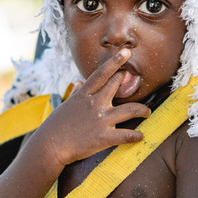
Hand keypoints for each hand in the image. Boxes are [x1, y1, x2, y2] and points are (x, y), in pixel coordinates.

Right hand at [36, 48, 150, 167]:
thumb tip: (79, 83)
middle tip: (136, 80)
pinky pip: (126, 135)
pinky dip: (136, 136)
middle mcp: (95, 104)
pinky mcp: (104, 138)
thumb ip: (76, 93)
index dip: (115, 61)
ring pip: (130, 110)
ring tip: (147, 112)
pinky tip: (141, 136)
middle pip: (117, 86)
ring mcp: (101, 120)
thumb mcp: (66, 105)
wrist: (50, 146)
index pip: (102, 74)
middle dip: (128, 81)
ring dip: (143, 110)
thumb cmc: (56, 125)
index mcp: (84, 95)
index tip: (126, 51)